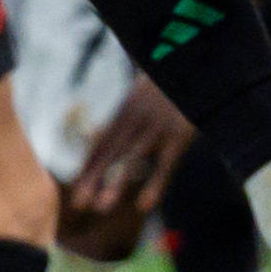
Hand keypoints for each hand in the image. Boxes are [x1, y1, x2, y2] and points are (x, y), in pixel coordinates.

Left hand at [68, 75, 195, 220]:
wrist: (193, 64)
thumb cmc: (172, 80)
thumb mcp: (146, 91)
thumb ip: (130, 112)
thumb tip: (110, 126)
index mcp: (126, 109)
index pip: (103, 141)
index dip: (89, 165)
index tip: (77, 186)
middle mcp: (134, 119)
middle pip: (109, 152)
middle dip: (91, 178)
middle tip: (77, 203)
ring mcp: (155, 127)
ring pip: (130, 160)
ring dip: (114, 184)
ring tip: (100, 207)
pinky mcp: (177, 135)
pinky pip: (164, 164)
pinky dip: (154, 185)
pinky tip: (144, 205)